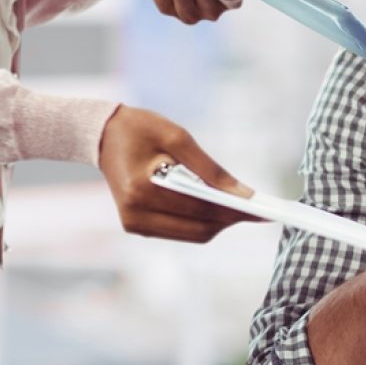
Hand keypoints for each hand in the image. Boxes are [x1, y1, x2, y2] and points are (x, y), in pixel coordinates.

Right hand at [98, 106, 258, 241]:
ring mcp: (134, 224)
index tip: (263, 210)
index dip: (234, 211)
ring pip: (193, 235)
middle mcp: (135, 214)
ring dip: (219, 223)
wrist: (102, 135)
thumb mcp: (178, 138)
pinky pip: (180, 231)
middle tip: (258, 210)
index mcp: (142, 190)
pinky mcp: (137, 226)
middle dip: (231, 220)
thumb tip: (244, 194)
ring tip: (242, 207)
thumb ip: (211, 169)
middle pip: (199, 229)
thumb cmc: (141, 129)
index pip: (200, 209)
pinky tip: (217, 207)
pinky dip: (202, 221)